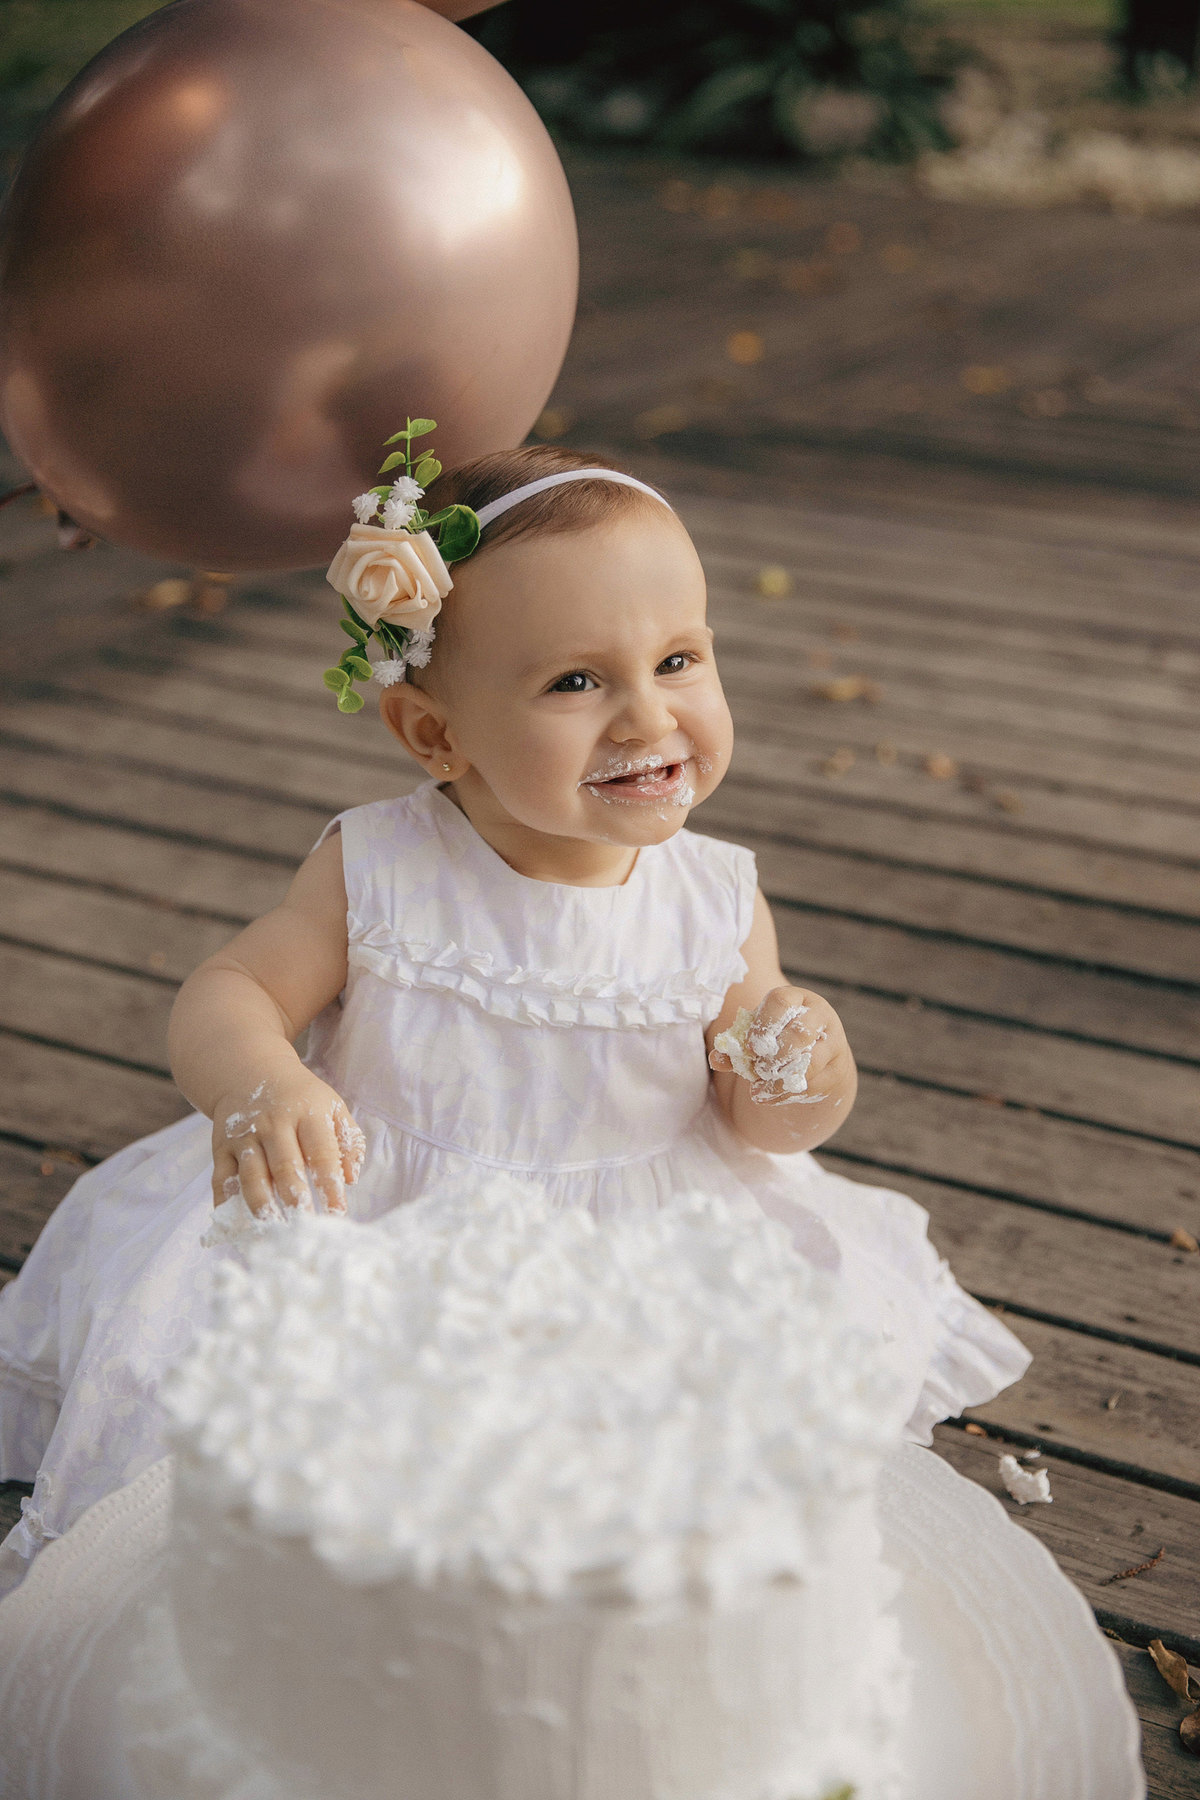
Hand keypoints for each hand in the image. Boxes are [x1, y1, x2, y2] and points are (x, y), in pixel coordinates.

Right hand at [211, 1068, 364, 1214]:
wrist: (249, 1072)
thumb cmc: (301, 1098)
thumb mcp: (332, 1107)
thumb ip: (348, 1141)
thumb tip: (350, 1178)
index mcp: (307, 1114)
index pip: (322, 1154)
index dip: (330, 1186)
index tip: (338, 1213)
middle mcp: (273, 1124)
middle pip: (284, 1167)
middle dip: (295, 1200)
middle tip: (305, 1228)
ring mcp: (244, 1136)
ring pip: (251, 1176)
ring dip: (262, 1206)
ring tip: (273, 1231)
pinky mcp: (221, 1147)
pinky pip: (221, 1179)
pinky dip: (225, 1204)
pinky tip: (234, 1225)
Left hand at [709, 986, 849, 1107]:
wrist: (815, 1058)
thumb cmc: (779, 1040)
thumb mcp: (758, 1037)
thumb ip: (736, 1046)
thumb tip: (717, 1059)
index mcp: (795, 999)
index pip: (781, 1001)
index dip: (763, 1023)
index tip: (750, 1045)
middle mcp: (818, 1016)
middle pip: (800, 1034)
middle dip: (775, 1056)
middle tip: (757, 1069)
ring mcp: (832, 1042)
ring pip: (810, 1062)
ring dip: (780, 1079)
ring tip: (758, 1088)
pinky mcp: (836, 1069)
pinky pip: (813, 1084)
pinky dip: (787, 1093)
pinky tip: (769, 1096)